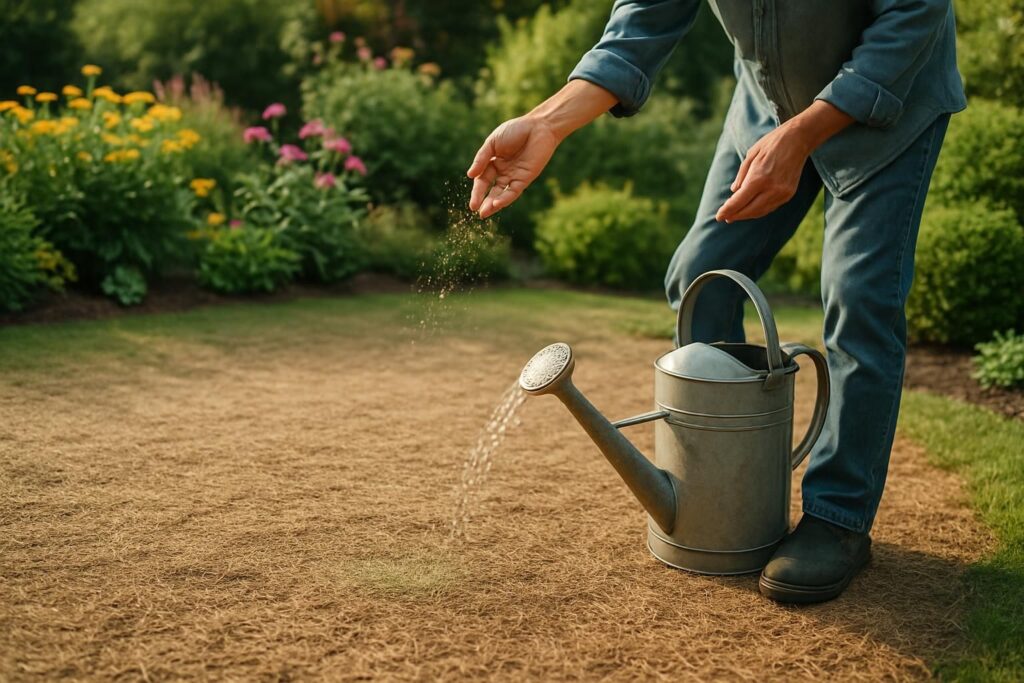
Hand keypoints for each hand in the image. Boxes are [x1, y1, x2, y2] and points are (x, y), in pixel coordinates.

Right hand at [467, 115, 560, 218]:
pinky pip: (513, 191)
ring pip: (502, 193)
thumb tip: (470, 175)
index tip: (472, 203)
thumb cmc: (515, 130)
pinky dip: (505, 198)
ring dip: (493, 203)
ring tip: (485, 212)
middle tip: (476, 211)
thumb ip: (482, 158)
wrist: (539, 126)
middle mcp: (503, 171)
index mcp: (493, 162)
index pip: (482, 179)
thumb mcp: (493, 143)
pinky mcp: (525, 179)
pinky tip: (497, 204)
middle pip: (491, 189)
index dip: (477, 191)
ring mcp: (514, 176)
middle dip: (483, 200)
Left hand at [716, 100, 853, 222]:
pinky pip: (770, 207)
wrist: (799, 139)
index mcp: (759, 178)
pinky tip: (751, 209)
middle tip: (725, 218)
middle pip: (748, 210)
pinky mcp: (789, 194)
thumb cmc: (771, 144)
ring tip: (735, 215)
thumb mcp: (750, 155)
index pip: (739, 201)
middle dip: (735, 215)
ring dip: (746, 215)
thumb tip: (734, 192)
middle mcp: (771, 189)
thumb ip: (741, 176)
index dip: (727, 210)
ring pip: (760, 211)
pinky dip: (759, 210)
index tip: (718, 216)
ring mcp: (782, 193)